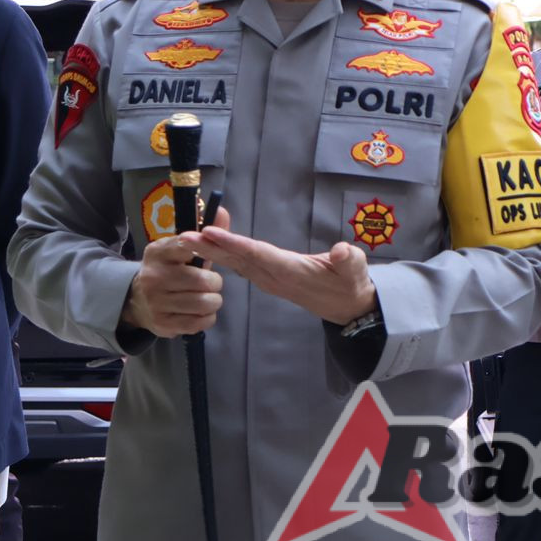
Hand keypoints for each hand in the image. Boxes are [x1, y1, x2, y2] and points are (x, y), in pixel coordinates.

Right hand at [121, 206, 230, 337]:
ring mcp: (156, 302)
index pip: (187, 245)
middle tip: (209, 283)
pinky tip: (199, 311)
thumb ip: (205, 231)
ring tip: (206, 296)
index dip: (204, 250)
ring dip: (213, 301)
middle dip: (214, 282)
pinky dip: (207, 317)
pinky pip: (200, 322)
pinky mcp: (163, 324)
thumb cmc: (170, 269)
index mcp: (159, 252)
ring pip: (206, 302)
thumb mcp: (182, 248)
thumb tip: (222, 211)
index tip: (204, 256)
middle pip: (204, 280)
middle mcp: (153, 277)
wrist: (136, 300)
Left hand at [187, 226, 376, 325]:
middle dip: (212, 248)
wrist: (348, 307)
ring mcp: (270, 280)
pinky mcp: (270, 279)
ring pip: (237, 264)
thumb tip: (342, 252)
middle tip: (184, 236)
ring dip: (213, 252)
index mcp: (292, 272)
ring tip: (189, 238)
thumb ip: (349, 261)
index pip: (259, 256)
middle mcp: (276, 278)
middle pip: (239, 261)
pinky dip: (225, 254)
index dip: (234, 245)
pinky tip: (211, 247)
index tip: (211, 233)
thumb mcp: (356, 271)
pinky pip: (243, 266)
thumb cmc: (352, 284)